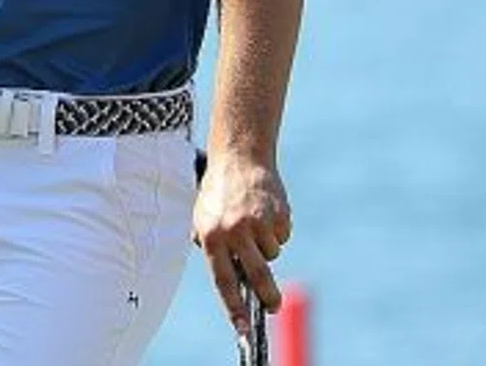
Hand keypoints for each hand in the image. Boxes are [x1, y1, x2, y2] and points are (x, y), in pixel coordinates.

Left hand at [192, 148, 291, 338]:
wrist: (239, 158)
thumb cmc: (218, 194)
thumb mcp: (203, 218)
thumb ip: (212, 247)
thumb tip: (232, 282)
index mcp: (210, 235)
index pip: (222, 280)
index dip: (233, 307)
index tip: (242, 328)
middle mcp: (233, 231)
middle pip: (255, 275)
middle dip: (267, 296)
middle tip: (272, 306)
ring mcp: (258, 223)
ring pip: (271, 254)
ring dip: (266, 247)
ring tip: (253, 223)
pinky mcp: (278, 215)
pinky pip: (282, 237)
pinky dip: (276, 231)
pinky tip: (265, 212)